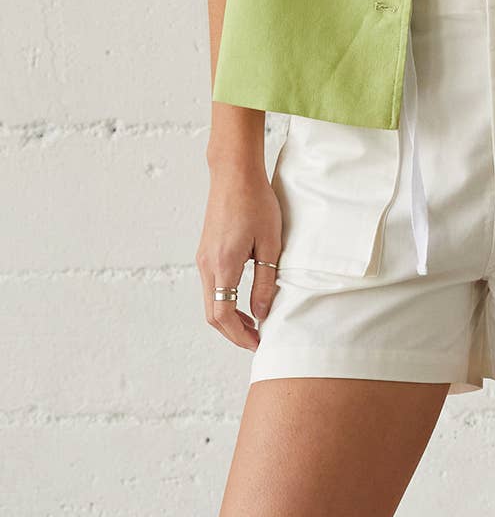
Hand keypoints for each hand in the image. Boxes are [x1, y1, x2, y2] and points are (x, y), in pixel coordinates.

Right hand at [195, 161, 282, 350]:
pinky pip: (210, 287)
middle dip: (233, 332)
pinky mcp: (205, 251)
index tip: (258, 343)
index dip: (240, 335)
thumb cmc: (256, 202)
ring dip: (228, 318)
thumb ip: (265, 281)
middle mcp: (207, 265)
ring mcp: (202, 258)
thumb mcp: (270, 243)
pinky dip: (223, 301)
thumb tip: (261, 313)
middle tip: (257, 339)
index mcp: (223, 265)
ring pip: (209, 302)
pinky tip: (242, 300)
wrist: (234, 174)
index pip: (223, 315)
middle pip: (212, 314)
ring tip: (253, 323)